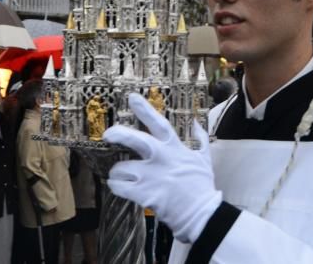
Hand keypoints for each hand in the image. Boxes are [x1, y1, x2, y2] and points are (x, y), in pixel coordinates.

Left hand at [103, 93, 221, 243]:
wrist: (202, 214)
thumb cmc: (202, 186)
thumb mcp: (204, 158)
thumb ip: (200, 139)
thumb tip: (196, 123)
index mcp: (174, 148)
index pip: (158, 123)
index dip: (145, 109)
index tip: (132, 97)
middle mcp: (160, 158)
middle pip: (135, 139)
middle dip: (118, 133)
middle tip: (107, 134)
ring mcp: (151, 176)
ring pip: (120, 168)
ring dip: (116, 171)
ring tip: (119, 175)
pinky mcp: (144, 194)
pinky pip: (119, 187)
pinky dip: (116, 186)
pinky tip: (119, 187)